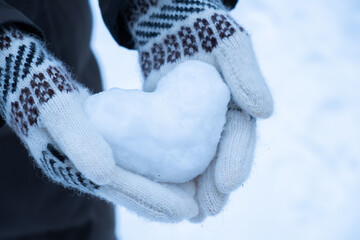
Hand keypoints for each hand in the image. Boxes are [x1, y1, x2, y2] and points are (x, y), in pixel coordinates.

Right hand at [0, 27, 197, 221]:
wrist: (36, 92)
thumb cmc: (47, 100)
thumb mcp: (58, 111)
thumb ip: (77, 138)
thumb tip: (104, 172)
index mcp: (79, 170)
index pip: (126, 190)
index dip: (157, 201)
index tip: (188, 208)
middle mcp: (91, 173)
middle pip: (134, 194)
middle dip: (165, 203)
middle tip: (198, 208)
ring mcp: (96, 165)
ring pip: (136, 184)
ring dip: (162, 191)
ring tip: (194, 193)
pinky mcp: (103, 154)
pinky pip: (132, 169)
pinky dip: (153, 174)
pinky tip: (174, 170)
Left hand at [124, 0, 272, 220]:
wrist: (174, 32)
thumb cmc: (205, 36)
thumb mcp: (229, 47)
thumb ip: (246, 74)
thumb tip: (265, 110)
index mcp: (238, 106)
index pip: (240, 137)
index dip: (236, 160)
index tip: (228, 183)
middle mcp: (219, 122)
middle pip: (220, 158)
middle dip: (216, 186)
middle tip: (209, 209)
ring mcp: (196, 128)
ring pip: (197, 162)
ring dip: (195, 189)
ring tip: (191, 213)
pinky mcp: (172, 128)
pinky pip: (171, 152)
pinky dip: (170, 172)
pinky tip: (165, 192)